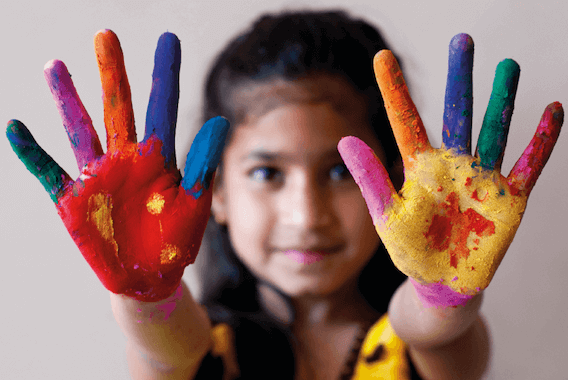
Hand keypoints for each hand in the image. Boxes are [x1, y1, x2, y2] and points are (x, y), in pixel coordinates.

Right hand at [6, 30, 228, 301]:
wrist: (150, 278)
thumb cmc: (176, 241)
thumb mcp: (196, 203)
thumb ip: (203, 164)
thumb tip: (219, 121)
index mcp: (160, 158)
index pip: (164, 107)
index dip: (165, 74)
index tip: (168, 39)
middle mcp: (127, 159)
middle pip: (119, 107)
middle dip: (113, 72)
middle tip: (106, 34)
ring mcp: (98, 177)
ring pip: (80, 129)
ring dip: (67, 99)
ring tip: (55, 65)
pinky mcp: (74, 200)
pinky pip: (49, 171)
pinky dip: (32, 152)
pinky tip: (15, 127)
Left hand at [338, 34, 562, 305]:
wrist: (441, 282)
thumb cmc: (410, 249)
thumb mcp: (388, 214)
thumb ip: (370, 178)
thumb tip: (345, 140)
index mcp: (419, 167)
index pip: (405, 119)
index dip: (395, 89)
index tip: (382, 57)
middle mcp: (452, 164)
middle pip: (457, 111)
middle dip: (459, 77)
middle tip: (462, 40)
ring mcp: (482, 178)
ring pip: (494, 128)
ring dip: (502, 98)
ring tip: (506, 65)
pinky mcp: (509, 198)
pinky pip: (529, 163)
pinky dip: (542, 139)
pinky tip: (553, 110)